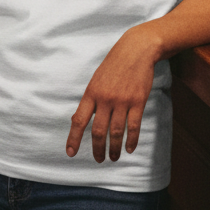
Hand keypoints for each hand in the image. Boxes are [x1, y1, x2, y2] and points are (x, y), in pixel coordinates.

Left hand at [66, 24, 158, 163]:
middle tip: (99, 159)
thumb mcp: (96, 79)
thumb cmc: (114, 65)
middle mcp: (105, 98)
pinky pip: (134, 126)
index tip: (70, 153)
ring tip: (114, 157)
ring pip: (116, 132)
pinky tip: (129, 148)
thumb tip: (77, 120)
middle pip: (98, 131)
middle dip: (97, 149)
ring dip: (115, 148)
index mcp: (92, 92)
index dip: (73, 138)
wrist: (136, 50)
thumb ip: (90, 99)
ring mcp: (122, 100)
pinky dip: (132, 140)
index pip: (79, 120)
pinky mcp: (138, 101)